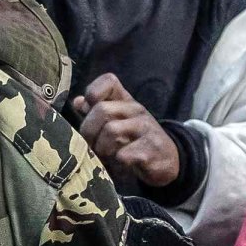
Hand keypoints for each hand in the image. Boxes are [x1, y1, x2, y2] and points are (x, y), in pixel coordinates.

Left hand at [67, 74, 182, 188]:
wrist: (166, 161)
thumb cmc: (134, 141)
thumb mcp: (117, 123)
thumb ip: (96, 113)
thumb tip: (78, 102)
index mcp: (125, 101)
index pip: (109, 81)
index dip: (93, 92)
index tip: (88, 111)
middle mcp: (136, 110)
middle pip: (102, 110)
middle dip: (89, 132)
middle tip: (92, 146)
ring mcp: (146, 128)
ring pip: (111, 130)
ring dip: (102, 148)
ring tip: (106, 156)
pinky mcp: (151, 150)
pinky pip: (124, 154)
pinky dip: (117, 162)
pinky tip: (121, 164)